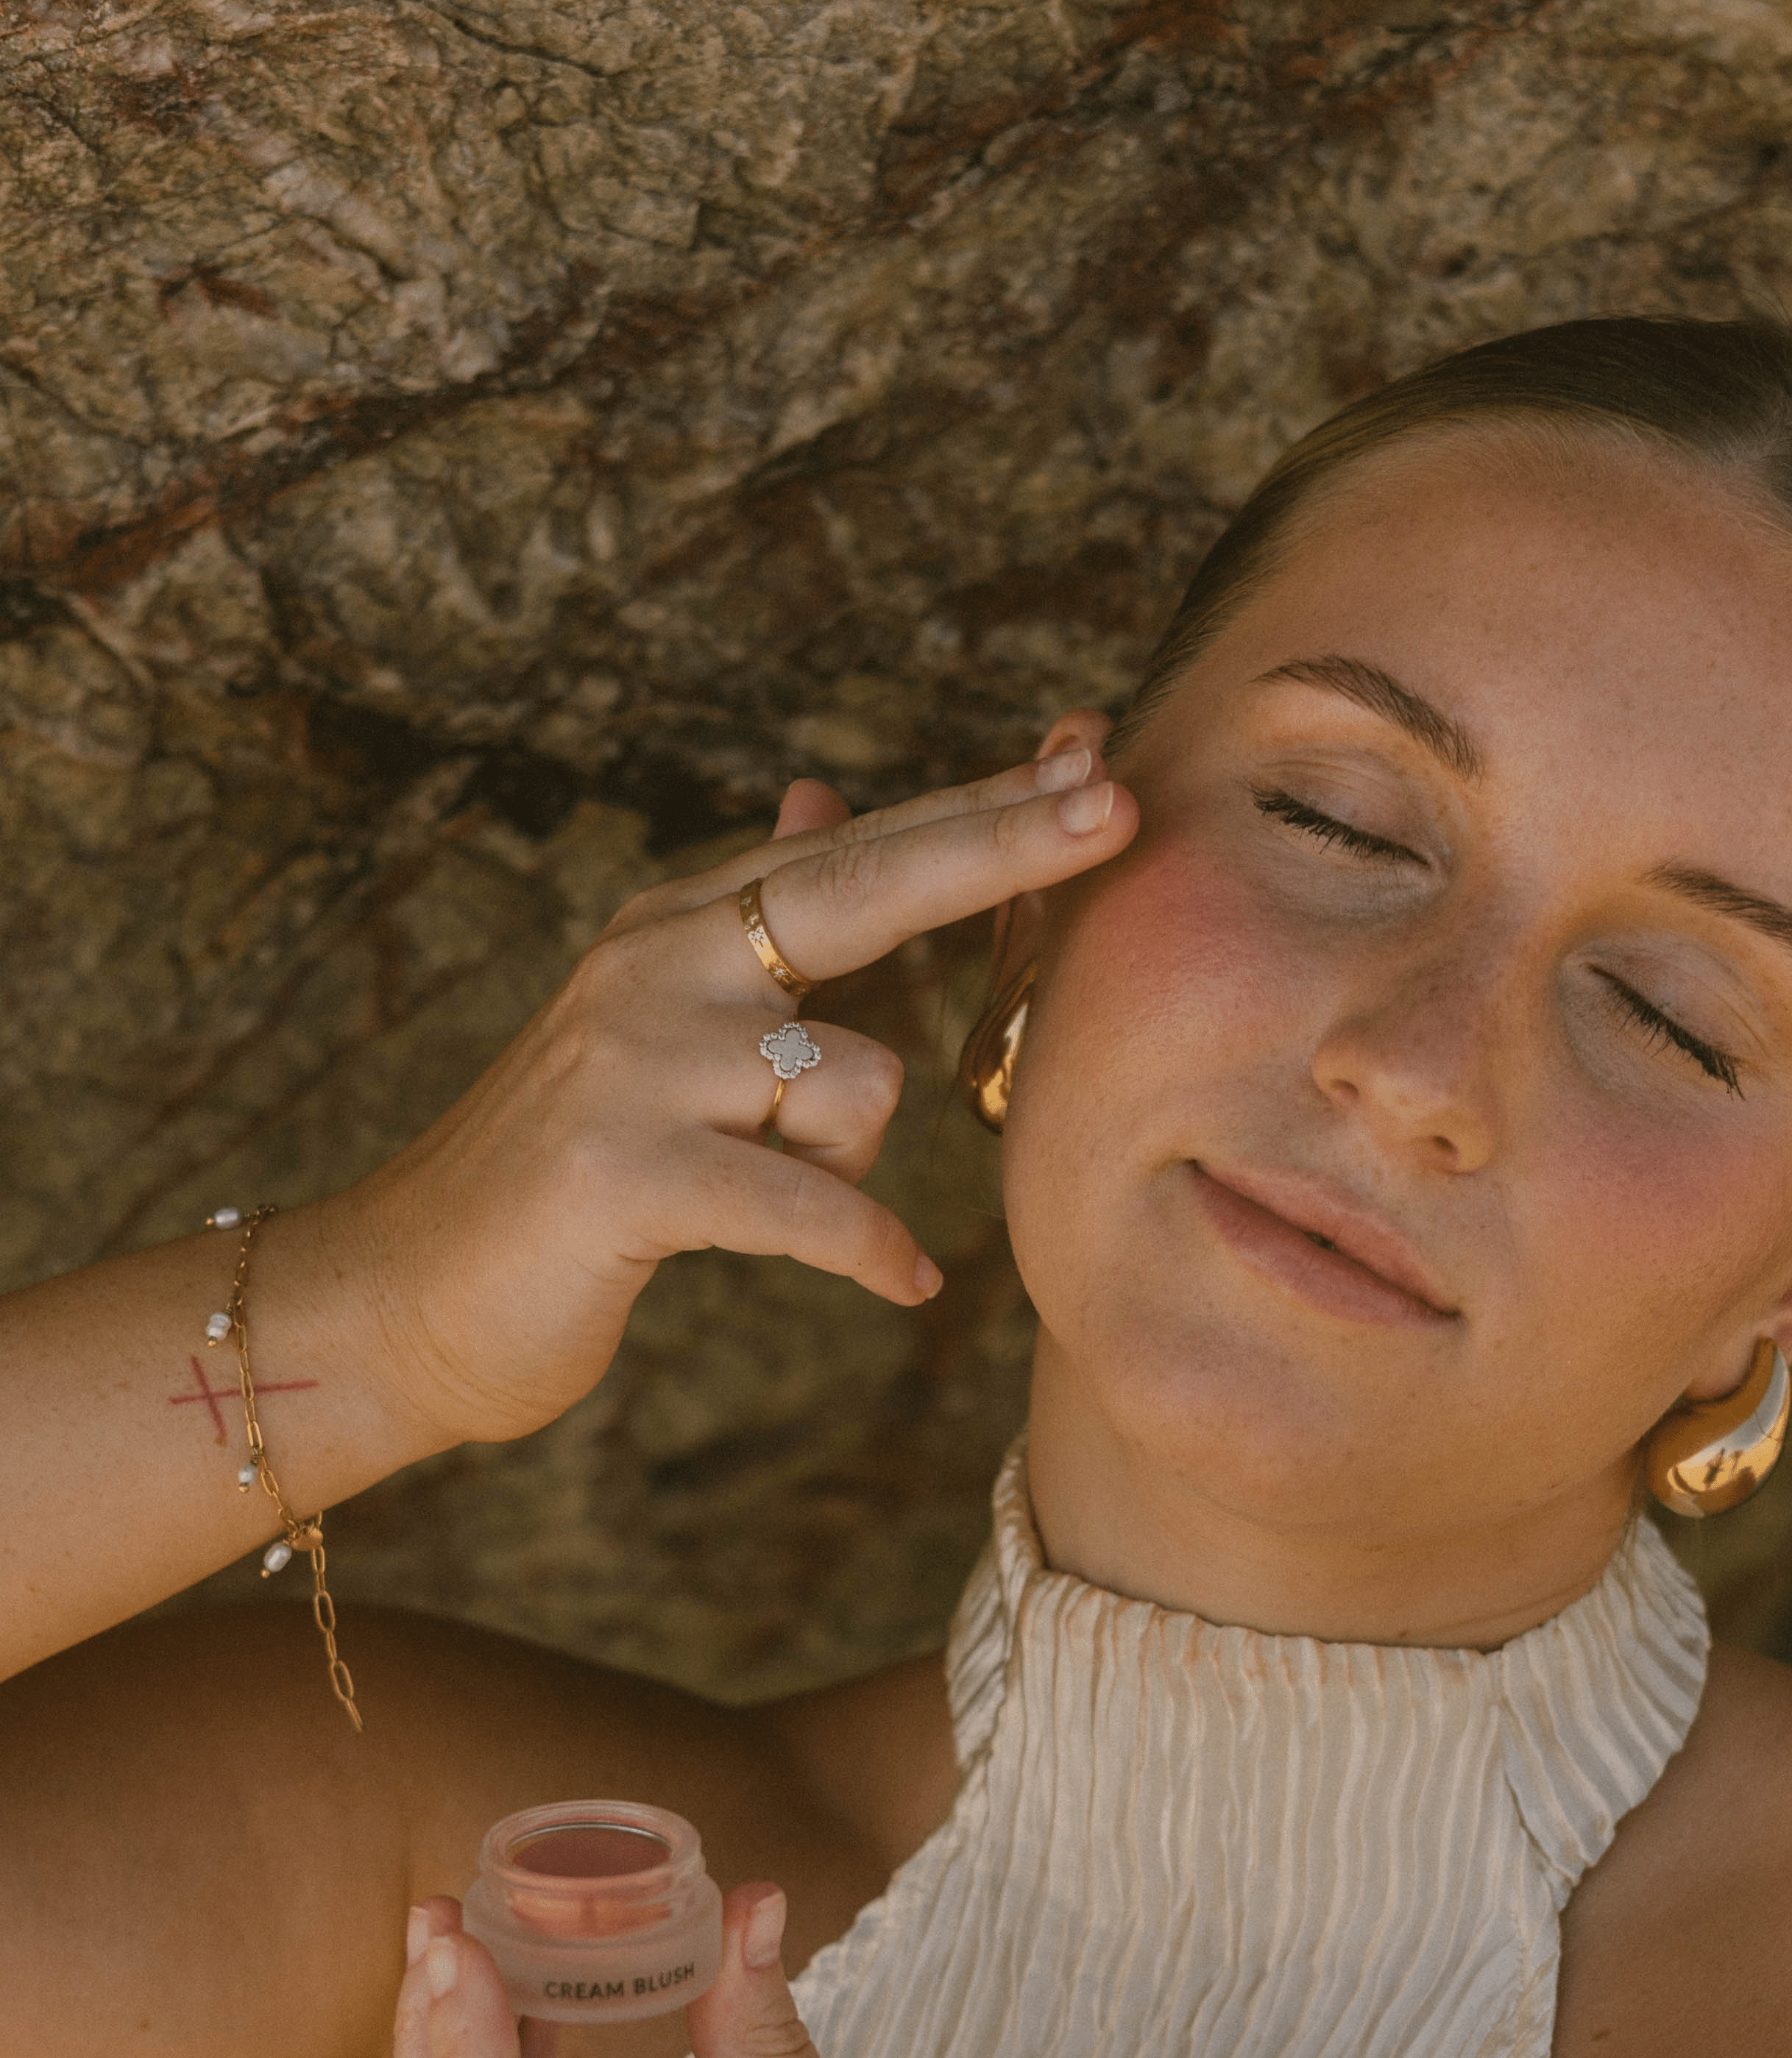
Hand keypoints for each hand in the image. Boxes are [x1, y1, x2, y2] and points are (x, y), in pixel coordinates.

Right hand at [329, 728, 1134, 1454]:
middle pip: (863, 886)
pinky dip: (870, 1249)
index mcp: (679, 929)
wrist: (405, 1294)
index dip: (984, 810)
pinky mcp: (629, 1172)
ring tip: (778, 1198)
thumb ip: (754, 928)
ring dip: (854, 1159)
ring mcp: (638, 1063)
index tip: (1095, 763)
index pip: (859, 849)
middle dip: (1000, 848)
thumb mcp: (662, 1030)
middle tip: (1120, 810)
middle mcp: (657, 966)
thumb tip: (824, 797)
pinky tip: (902, 1281)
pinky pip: (814, 1205)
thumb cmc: (571, 1175)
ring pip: (855, 1079)